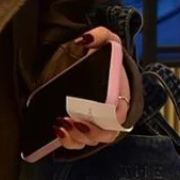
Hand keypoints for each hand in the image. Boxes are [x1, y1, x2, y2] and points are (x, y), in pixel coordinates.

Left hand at [54, 27, 128, 151]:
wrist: (104, 69)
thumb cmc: (109, 60)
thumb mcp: (109, 41)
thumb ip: (101, 35)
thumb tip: (85, 39)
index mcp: (123, 99)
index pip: (118, 118)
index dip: (105, 121)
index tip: (89, 115)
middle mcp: (113, 117)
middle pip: (105, 135)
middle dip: (88, 133)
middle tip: (71, 122)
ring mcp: (98, 125)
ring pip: (91, 142)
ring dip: (76, 138)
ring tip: (61, 126)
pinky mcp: (84, 129)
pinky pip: (79, 143)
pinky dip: (68, 141)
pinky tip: (57, 132)